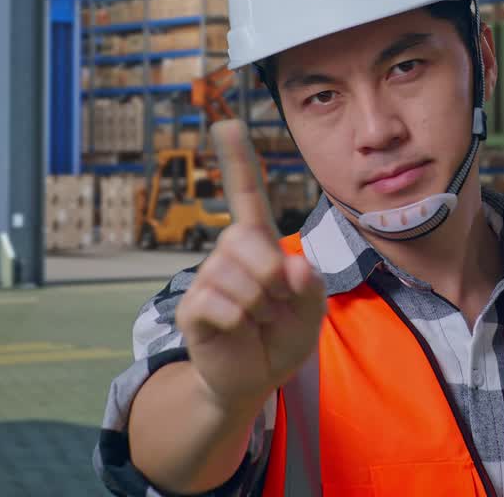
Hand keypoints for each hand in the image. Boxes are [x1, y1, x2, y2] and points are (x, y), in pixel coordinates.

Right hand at [175, 120, 326, 408]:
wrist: (254, 379)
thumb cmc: (282, 335)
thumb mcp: (312, 311)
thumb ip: (311, 288)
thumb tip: (292, 268)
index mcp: (259, 243)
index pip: (247, 196)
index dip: (238, 161)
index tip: (226, 125)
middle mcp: (228, 253)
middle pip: (250, 242)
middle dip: (273, 279)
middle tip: (274, 305)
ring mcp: (207, 278)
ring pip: (238, 279)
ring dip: (259, 307)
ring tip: (256, 321)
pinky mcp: (191, 307)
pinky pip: (220, 305)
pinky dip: (239, 322)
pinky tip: (237, 331)